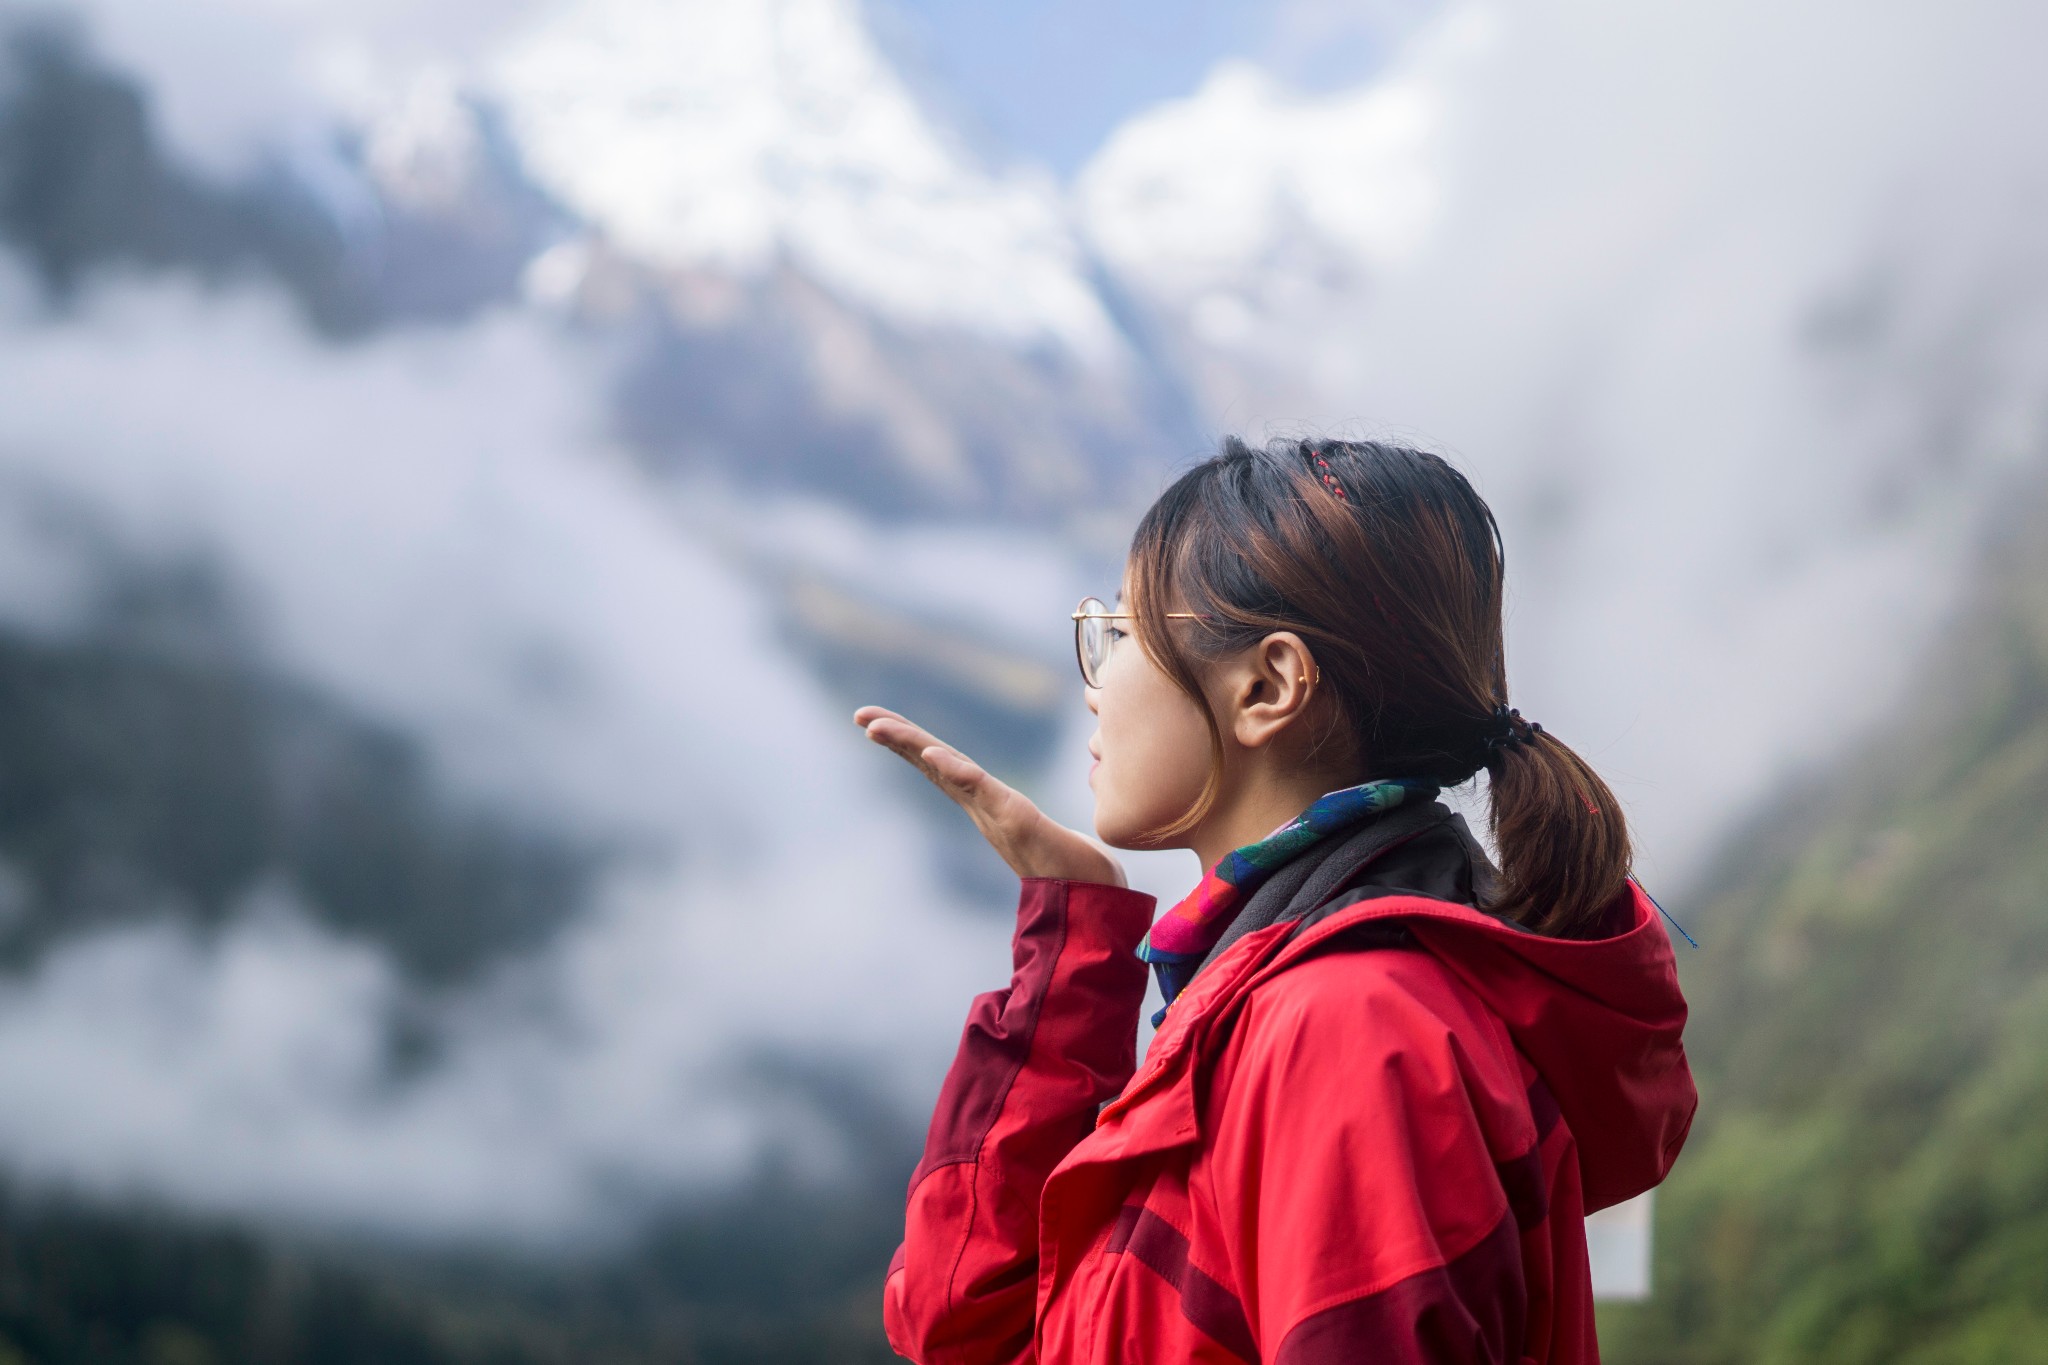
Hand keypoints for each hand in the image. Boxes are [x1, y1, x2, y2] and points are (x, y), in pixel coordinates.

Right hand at [855, 706, 1127, 887]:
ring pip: (946, 772)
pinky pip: (982, 791)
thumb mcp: (1030, 825)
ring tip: (877, 728)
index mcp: (981, 801)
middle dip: (895, 738)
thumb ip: (1006, 811)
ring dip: (911, 748)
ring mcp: (996, 814)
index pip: (937, 761)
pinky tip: (932, 755)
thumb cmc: (1066, 863)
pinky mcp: (1018, 821)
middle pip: (931, 762)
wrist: (1094, 895)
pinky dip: (956, 772)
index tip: (873, 720)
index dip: (905, 741)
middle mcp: (981, 807)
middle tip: (860, 717)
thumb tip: (992, 803)